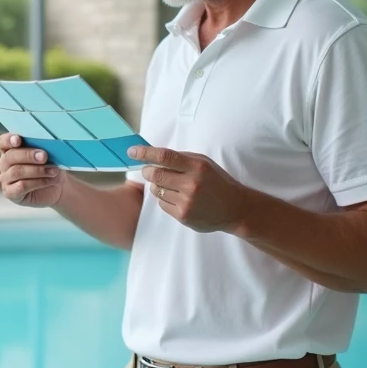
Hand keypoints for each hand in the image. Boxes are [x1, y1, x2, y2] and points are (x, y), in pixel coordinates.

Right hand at [0, 133, 64, 207]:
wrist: (57, 186)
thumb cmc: (50, 166)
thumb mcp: (48, 154)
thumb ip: (42, 148)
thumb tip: (45, 146)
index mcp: (10, 149)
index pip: (2, 142)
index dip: (8, 140)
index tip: (18, 140)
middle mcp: (4, 164)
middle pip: (10, 157)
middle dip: (28, 155)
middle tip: (44, 156)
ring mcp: (6, 179)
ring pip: (17, 172)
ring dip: (37, 170)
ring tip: (53, 170)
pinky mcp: (11, 193)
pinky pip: (22, 186)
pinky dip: (38, 182)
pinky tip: (50, 180)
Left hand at [128, 145, 249, 232]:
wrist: (234, 208)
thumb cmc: (217, 182)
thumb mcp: (204, 163)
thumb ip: (181, 158)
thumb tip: (154, 156)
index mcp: (197, 166)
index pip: (164, 156)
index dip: (145, 153)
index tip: (132, 151)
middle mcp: (191, 184)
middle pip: (155, 175)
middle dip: (147, 171)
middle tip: (148, 170)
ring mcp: (186, 201)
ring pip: (156, 190)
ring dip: (158, 186)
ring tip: (174, 186)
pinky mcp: (183, 216)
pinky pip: (162, 204)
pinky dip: (165, 199)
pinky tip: (179, 198)